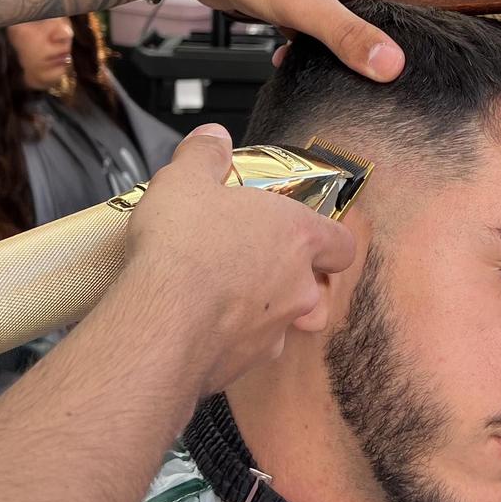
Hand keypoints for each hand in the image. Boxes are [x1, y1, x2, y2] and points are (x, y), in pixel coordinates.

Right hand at [120, 126, 357, 395]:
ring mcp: (274, 330)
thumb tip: (214, 138)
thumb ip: (205, 154)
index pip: (341, 243)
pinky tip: (199, 328)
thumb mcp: (185, 179)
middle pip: (317, 289)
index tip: (304, 235)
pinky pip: (249, 351)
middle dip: (294, 281)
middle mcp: (297, 287)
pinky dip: (231, 341)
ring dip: (264, 313)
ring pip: (285, 323)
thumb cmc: (183, 247)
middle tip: (257, 267)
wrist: (159, 322)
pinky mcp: (245, 364)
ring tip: (226, 300)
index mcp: (297, 236)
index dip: (327, 240)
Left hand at [168, 0, 432, 81]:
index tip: (445, 54)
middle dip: (388, 43)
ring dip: (346, 47)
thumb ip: (350, 37)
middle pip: (394, 9)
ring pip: (358, 20)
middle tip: (391, 78)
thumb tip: (393, 65)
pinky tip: (295, 59)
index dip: (440, 20)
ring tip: (338, 73)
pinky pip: (328, 23)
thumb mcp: (307, 8)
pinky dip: (316, 44)